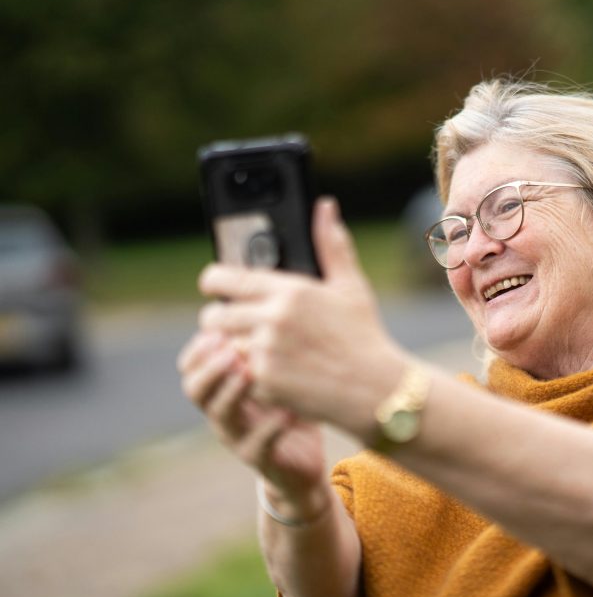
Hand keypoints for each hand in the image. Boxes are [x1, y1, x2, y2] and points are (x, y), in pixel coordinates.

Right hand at [177, 330, 325, 505]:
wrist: (305, 462)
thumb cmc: (291, 406)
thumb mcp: (279, 370)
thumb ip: (268, 339)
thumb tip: (262, 289)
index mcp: (223, 386)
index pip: (193, 364)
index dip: (200, 346)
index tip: (216, 324)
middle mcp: (224, 411)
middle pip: (195, 388)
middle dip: (209, 366)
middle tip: (228, 347)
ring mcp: (238, 437)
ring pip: (221, 415)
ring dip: (232, 391)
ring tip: (249, 372)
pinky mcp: (260, 459)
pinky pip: (258, 443)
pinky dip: (271, 426)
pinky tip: (287, 410)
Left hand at [195, 197, 405, 442]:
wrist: (375, 389)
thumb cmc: (363, 335)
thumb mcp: (350, 286)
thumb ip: (331, 245)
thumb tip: (325, 206)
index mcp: (290, 291)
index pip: (223, 278)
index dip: (213, 281)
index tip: (215, 285)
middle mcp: (272, 319)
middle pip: (213, 317)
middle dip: (220, 320)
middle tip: (238, 323)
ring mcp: (266, 354)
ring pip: (226, 348)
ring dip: (237, 349)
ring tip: (264, 350)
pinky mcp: (264, 384)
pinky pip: (241, 375)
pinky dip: (254, 376)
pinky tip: (279, 374)